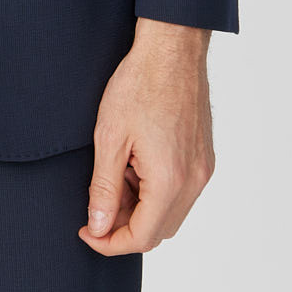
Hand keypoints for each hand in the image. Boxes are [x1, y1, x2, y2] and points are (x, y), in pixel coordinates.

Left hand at [77, 17, 214, 254]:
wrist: (172, 48)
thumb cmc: (139, 85)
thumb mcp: (110, 137)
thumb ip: (104, 189)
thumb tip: (99, 228)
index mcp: (171, 180)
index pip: (142, 237)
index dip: (110, 243)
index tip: (86, 232)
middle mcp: (194, 181)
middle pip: (159, 231)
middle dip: (124, 227)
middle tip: (96, 205)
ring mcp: (203, 169)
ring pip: (171, 214)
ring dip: (141, 209)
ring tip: (115, 175)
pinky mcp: (204, 157)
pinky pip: (181, 192)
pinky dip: (156, 192)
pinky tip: (135, 164)